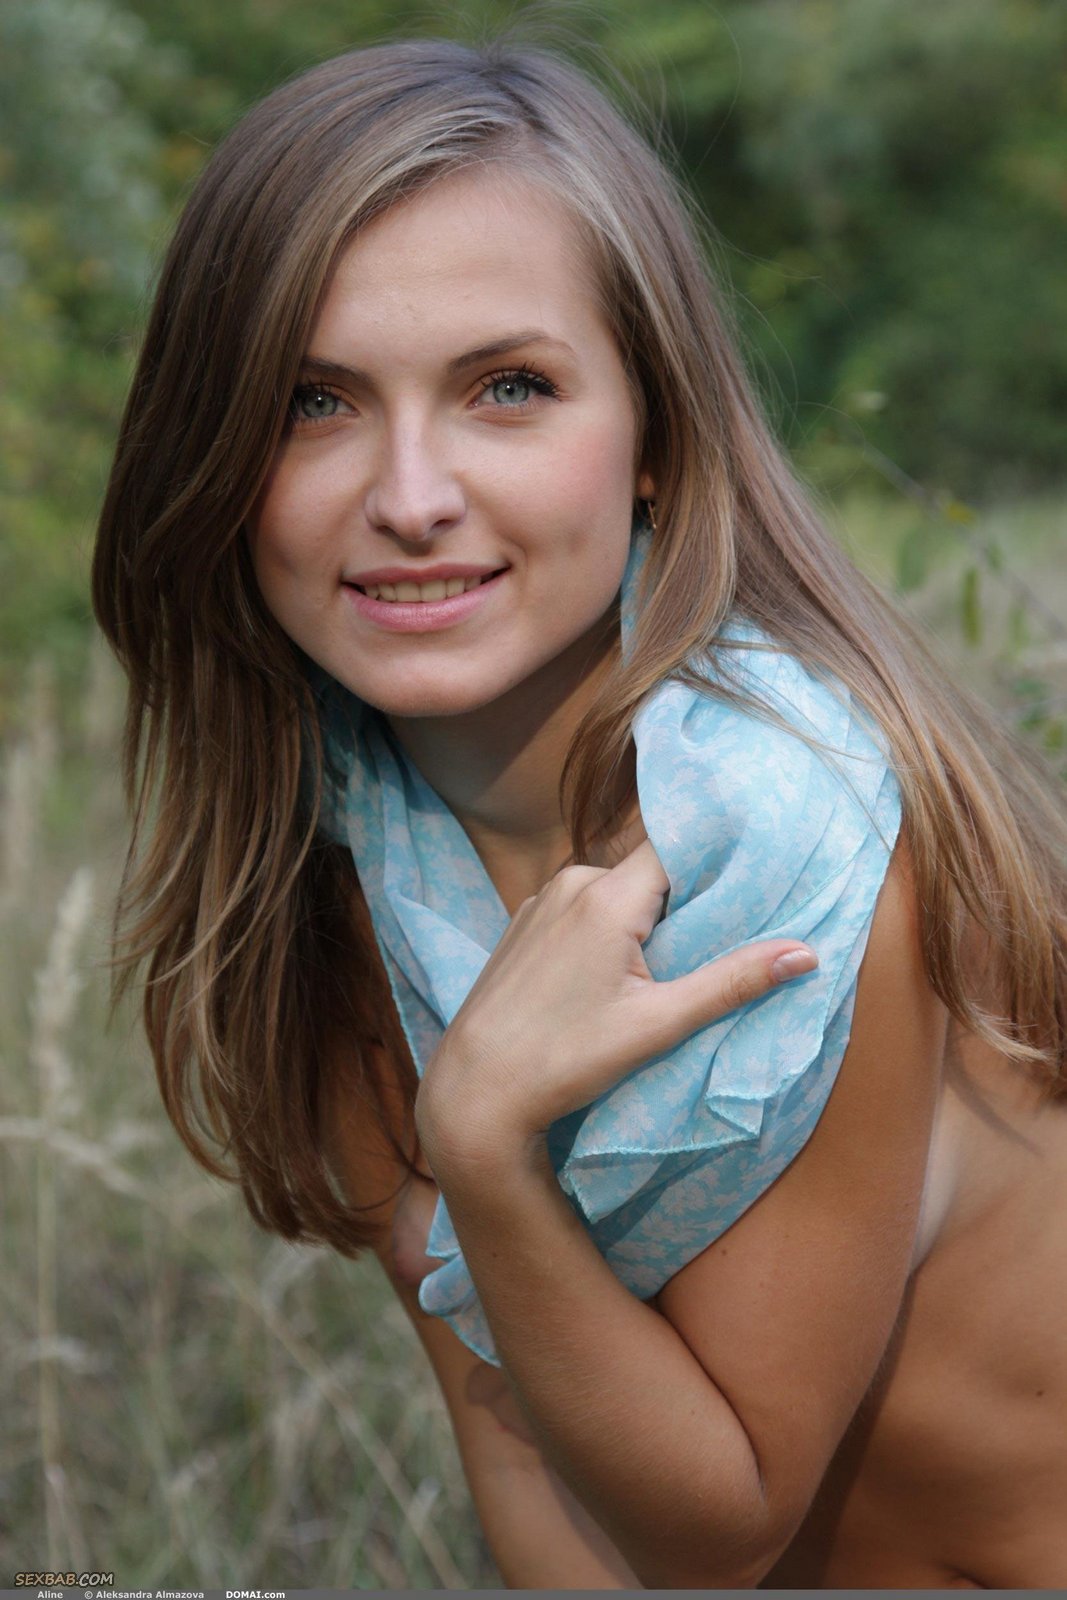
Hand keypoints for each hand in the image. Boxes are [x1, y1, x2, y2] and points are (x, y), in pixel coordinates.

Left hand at [416, 838, 816, 1161]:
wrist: (476, 1089)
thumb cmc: (567, 1059)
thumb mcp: (659, 1024)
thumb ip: (733, 982)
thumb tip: (805, 953)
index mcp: (607, 895)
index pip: (676, 847)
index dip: (715, 858)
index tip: (752, 874)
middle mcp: (571, 881)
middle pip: (648, 872)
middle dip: (683, 900)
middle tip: (718, 937)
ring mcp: (541, 902)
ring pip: (613, 891)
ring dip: (643, 918)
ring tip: (665, 965)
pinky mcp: (523, 925)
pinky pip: (580, 908)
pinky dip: (606, 929)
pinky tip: (613, 974)